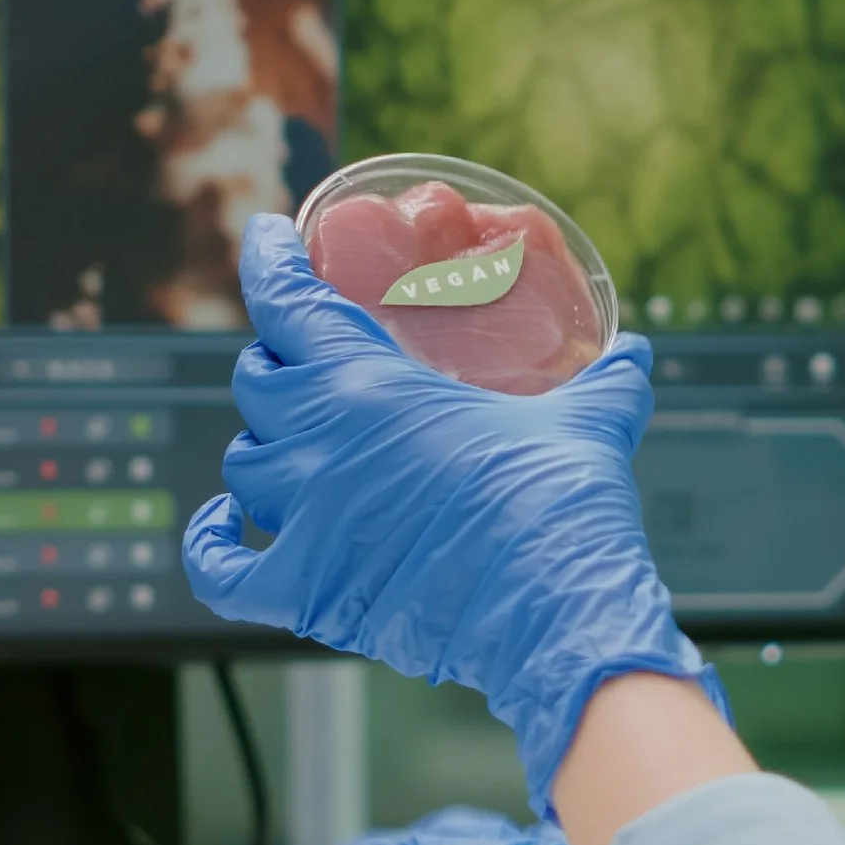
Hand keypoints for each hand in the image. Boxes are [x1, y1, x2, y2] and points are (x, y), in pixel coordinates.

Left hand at [184, 214, 723, 815]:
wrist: (556, 608)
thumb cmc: (563, 506)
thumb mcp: (588, 423)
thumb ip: (607, 381)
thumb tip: (634, 355)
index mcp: (369, 384)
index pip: (286, 302)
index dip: (268, 263)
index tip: (267, 237)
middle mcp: (320, 443)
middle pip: (258, 384)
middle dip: (276, 366)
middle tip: (303, 362)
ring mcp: (305, 519)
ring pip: (244, 467)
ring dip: (263, 450)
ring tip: (292, 446)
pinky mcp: (306, 591)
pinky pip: (221, 569)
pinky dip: (210, 546)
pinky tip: (219, 527)